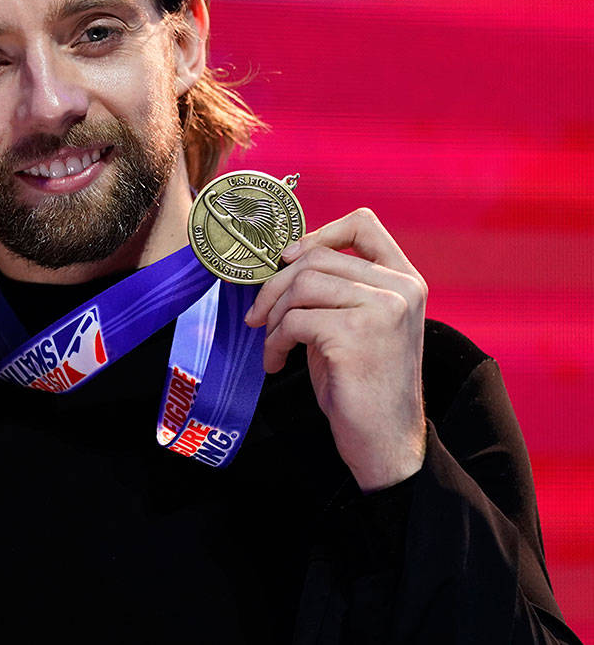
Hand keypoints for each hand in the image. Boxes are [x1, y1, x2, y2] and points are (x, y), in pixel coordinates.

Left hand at [244, 208, 427, 490]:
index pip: (363, 224)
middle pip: (317, 257)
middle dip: (275, 286)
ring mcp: (383, 309)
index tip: (288, 259)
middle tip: (259, 316)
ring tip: (273, 344)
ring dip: (274, 316)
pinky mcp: (356, 334)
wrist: (383, 440)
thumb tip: (283, 258)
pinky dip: (275, 342)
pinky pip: (295, 321)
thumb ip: (336, 287)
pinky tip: (277, 363)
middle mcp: (400, 288)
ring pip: (302, 285)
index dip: (318, 234)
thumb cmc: (360, 382)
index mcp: (403, 279)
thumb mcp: (355, 322)